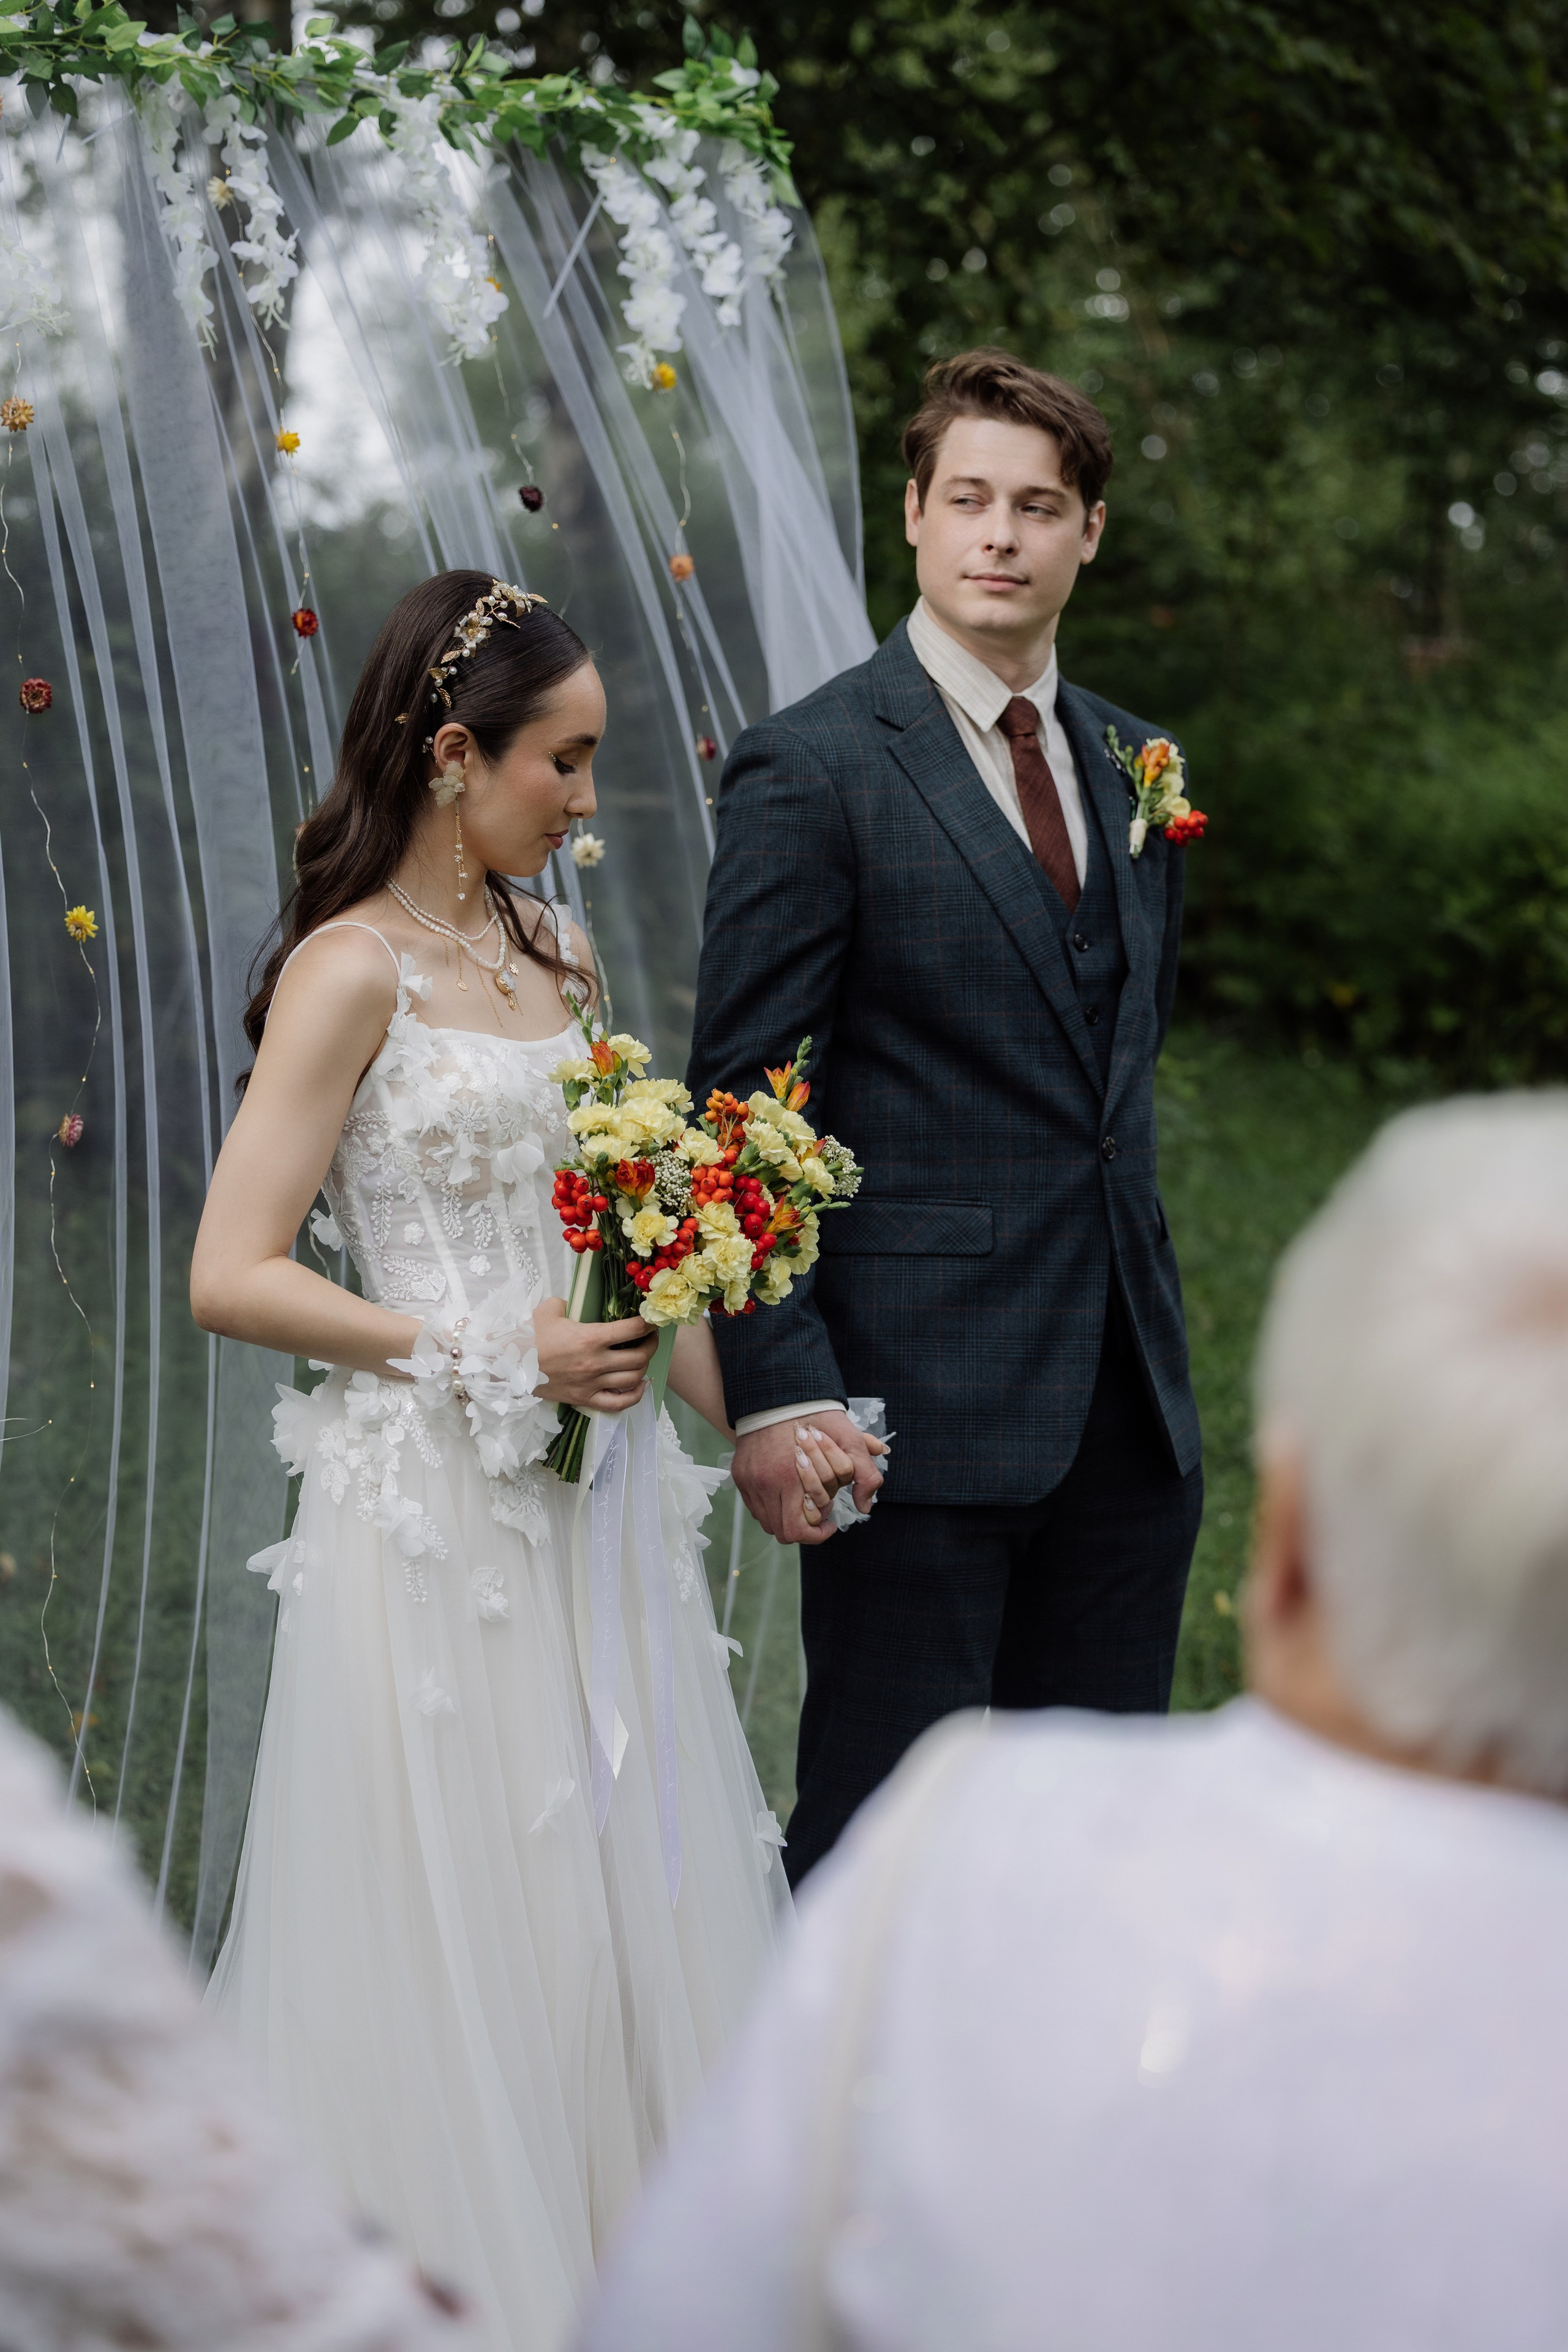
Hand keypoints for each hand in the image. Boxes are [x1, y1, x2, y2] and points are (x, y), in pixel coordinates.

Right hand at [534, 1296, 655, 1413]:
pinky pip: (617, 1403)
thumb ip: (566, 1303)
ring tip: (642, 1357)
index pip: (633, 1330)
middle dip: (650, 1345)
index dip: (648, 1323)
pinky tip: (639, 1386)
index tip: (651, 1319)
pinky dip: (634, 1396)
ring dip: (643, 1367)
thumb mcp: (548, 1309)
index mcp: (590, 1338)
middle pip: (639, 1357)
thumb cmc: (528, 1336)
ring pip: (632, 1379)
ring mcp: (591, 1384)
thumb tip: (573, 1305)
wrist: (508, 1365)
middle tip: (649, 1338)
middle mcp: (596, 1363)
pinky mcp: (584, 1399)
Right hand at [731, 1410, 886, 1547]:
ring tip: (802, 1503)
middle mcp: (764, 1483)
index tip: (830, 1523)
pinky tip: (786, 1494)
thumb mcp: (849, 1439)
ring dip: (786, 1519)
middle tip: (818, 1514)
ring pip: (767, 1522)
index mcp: (789, 1477)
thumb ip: (865, 1473)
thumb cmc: (815, 1416)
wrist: (778, 1394)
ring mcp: (749, 1481)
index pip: (797, 1530)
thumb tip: (866, 1507)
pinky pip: (755, 1507)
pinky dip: (771, 1508)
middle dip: (804, 1528)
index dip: (817, 1534)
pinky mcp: (740, 1476)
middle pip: (782, 1531)